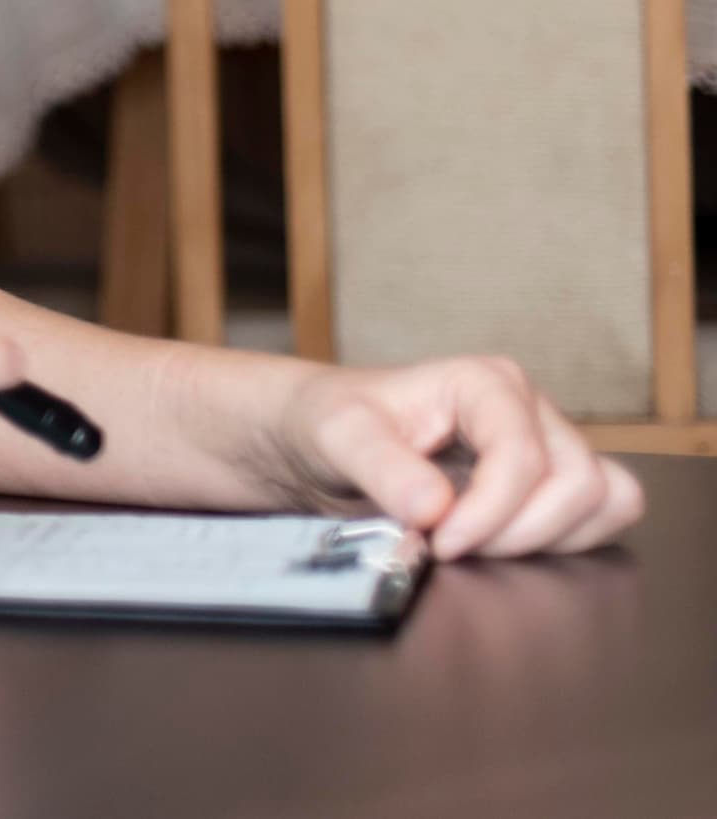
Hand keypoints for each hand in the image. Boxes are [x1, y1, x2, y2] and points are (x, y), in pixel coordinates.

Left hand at [269, 355, 643, 559]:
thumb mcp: (336, 435)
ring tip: (476, 543)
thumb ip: (381, 466)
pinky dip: (566, 542)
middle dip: (519, 532)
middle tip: (454, 545)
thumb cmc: (333, 422)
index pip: (524, 458)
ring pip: (605, 502)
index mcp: (485, 383)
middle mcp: (530, 409)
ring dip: (549, 540)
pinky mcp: (556, 481)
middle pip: (579, 485)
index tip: (439, 541)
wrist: (324, 437)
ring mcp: (551, 445)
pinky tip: (502, 543)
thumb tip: (435, 508)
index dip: (489, 513)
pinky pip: (605, 518)